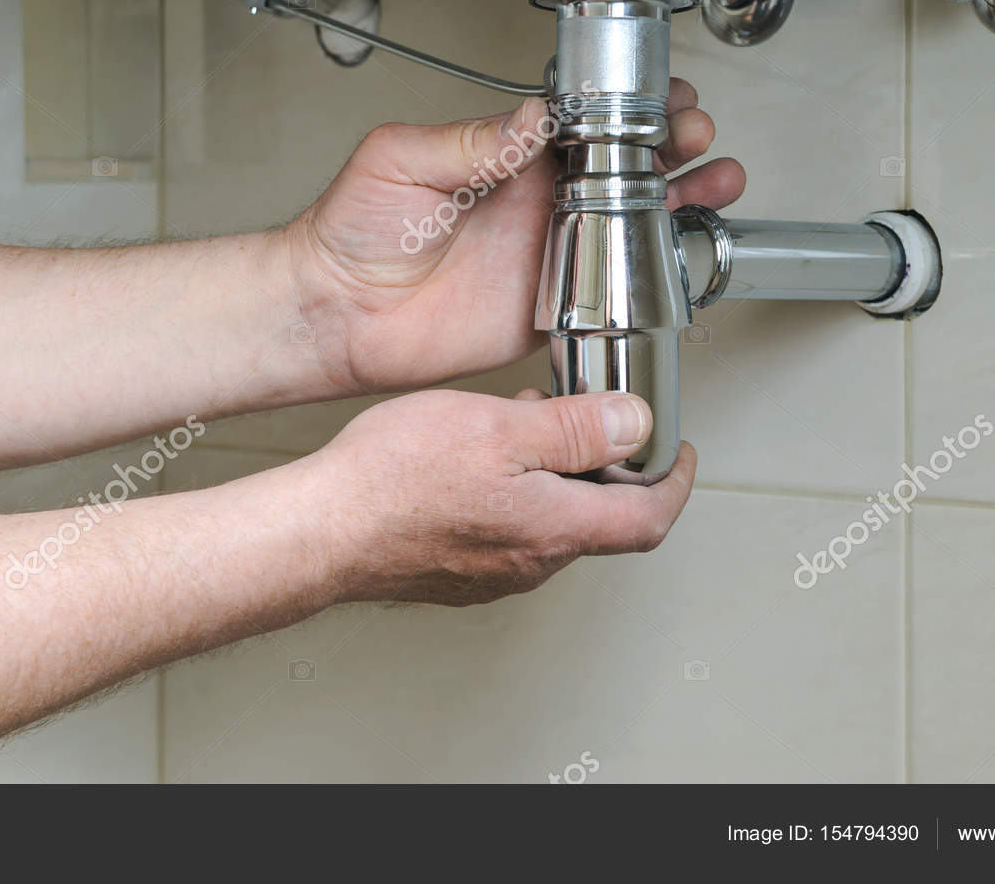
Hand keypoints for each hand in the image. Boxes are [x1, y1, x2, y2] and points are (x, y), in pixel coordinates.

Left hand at [285, 79, 743, 393]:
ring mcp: (548, 251)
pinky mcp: (551, 305)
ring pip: (634, 218)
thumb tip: (532, 116)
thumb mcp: (400, 160)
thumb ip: (470, 140)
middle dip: (672, 142)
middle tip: (695, 133)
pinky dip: (657, 271)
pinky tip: (686, 250)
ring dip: (682, 196)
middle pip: (626, 163)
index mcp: (506, 155)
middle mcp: (535, 199)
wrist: (336, 313)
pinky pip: (616, 287)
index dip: (628, 105)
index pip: (584, 119)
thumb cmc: (351, 231)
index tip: (662, 94)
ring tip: (717, 179)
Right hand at [304, 388, 695, 605]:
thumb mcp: (498, 428)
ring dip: (552, 476)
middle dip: (602, 465)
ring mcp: (489, 576)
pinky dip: (514, 494)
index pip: (647, 519)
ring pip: (549, 523)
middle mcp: (529, 563)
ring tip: (516, 426)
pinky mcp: (454, 575)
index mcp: (554, 528)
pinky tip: (474, 461)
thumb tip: (634, 426)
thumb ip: (576, 429)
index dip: (674, 483)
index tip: (677, 455)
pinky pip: (507, 533)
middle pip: (598, 519)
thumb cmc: (392, 482)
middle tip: (583, 418)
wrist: (317, 532)